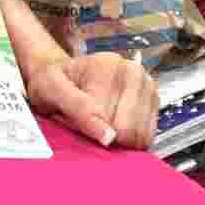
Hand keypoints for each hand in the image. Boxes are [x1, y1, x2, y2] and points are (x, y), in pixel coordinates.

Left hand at [26, 52, 158, 149]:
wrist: (61, 77)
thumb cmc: (53, 83)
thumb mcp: (50, 89)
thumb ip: (78, 109)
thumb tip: (109, 137)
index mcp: (109, 65)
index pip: (111, 122)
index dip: (92, 131)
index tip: (76, 119)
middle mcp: (134, 72)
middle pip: (130, 132)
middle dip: (107, 136)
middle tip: (87, 121)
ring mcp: (148, 87)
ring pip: (141, 137)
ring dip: (118, 138)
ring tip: (99, 121)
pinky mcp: (154, 104)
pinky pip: (147, 137)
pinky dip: (129, 139)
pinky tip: (113, 124)